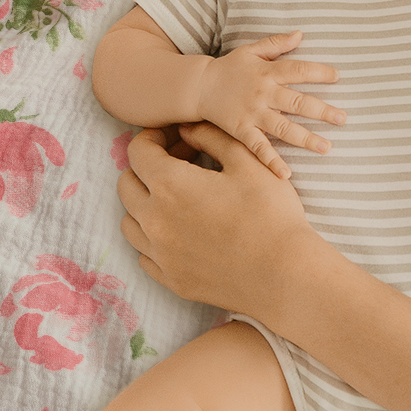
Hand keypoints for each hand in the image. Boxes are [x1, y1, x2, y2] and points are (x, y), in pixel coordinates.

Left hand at [117, 124, 318, 317]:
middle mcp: (154, 221)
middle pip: (126, 185)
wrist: (284, 274)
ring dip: (145, 204)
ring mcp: (160, 254)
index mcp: (170, 186)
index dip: (155, 137)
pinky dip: (154, 238)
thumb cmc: (271, 214)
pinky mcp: (170, 279)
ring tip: (178, 199)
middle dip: (147, 167)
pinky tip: (182, 231)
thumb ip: (212, 137)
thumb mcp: (248, 162)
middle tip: (181, 164)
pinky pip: (144, 254)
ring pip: (130, 222)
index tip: (176, 138)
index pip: (138, 152)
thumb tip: (187, 130)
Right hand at [197, 31, 343, 179]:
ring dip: (305, 139)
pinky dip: (272, 161)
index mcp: (267, 72)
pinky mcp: (241, 131)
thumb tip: (300, 34)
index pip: (298, 70)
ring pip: (283, 127)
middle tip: (343, 118)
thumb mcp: (250, 50)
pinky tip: (286, 174)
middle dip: (321, 111)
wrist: (198, 87)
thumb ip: (275, 43)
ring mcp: (252, 114)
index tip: (338, 76)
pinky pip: (259, 148)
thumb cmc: (228, 68)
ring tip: (326, 148)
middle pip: (296, 102)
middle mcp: (262, 94)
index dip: (318, 72)